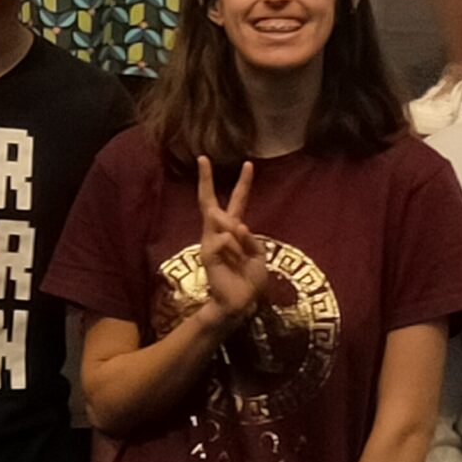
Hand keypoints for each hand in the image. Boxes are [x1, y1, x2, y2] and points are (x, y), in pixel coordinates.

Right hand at [193, 157, 268, 331]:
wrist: (238, 303)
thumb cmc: (249, 280)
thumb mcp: (259, 255)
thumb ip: (250, 238)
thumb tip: (236, 225)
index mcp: (234, 231)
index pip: (237, 202)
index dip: (243, 184)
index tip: (248, 164)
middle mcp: (218, 232)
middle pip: (209, 201)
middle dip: (206, 179)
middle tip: (202, 158)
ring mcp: (210, 240)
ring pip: (223, 220)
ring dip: (238, 238)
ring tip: (240, 259)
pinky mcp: (206, 251)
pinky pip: (225, 238)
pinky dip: (235, 249)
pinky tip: (233, 263)